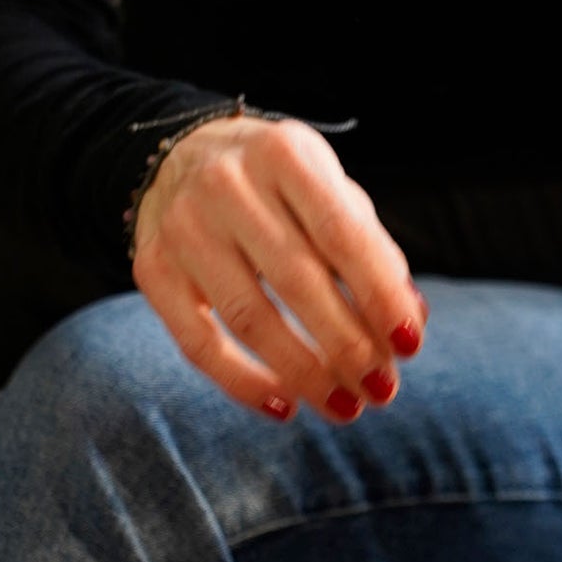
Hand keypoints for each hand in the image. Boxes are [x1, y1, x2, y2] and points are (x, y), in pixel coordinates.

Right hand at [131, 115, 422, 421]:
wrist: (178, 157)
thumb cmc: (280, 189)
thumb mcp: (329, 192)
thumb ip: (371, 250)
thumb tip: (409, 322)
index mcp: (284, 154)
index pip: (341, 234)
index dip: (379, 296)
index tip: (409, 346)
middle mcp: (226, 183)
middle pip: (296, 281)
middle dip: (348, 346)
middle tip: (383, 390)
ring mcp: (182, 227)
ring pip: (249, 318)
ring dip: (305, 373)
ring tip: (346, 407)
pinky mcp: (152, 270)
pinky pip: (197, 343)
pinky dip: (243, 383)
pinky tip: (285, 407)